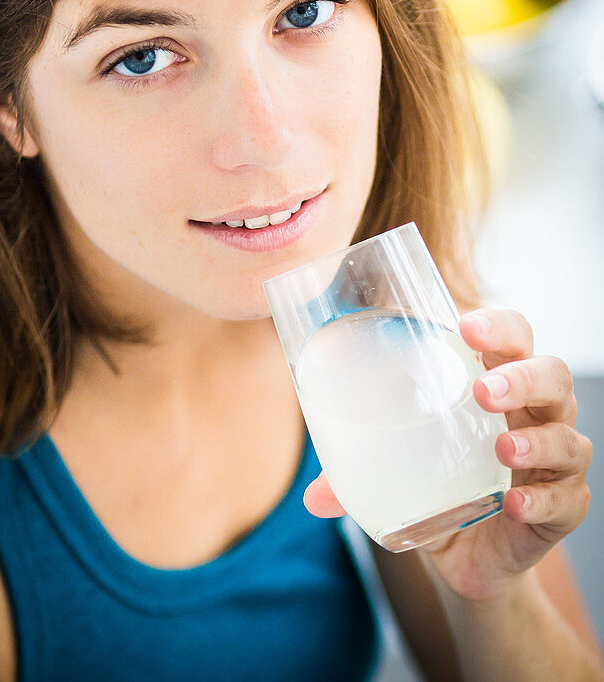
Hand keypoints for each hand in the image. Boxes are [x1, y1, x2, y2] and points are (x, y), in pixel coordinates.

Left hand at [303, 307, 592, 600]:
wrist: (470, 554)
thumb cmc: (437, 480)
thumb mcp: (396, 465)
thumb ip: (354, 474)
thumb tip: (311, 497)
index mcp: (499, 382)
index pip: (515, 336)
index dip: (499, 326)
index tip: (465, 327)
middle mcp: (536, 414)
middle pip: (552, 377)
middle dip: (521, 377)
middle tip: (481, 389)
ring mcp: (554, 462)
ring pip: (568, 438)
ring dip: (537, 440)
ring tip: (502, 447)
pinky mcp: (560, 509)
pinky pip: (567, 500)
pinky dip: (543, 500)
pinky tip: (515, 503)